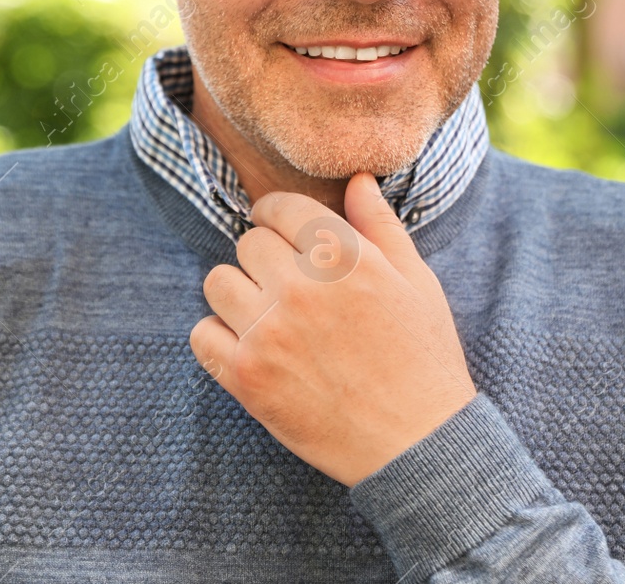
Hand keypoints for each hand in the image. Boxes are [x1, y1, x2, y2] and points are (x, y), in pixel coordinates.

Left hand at [189, 172, 476, 485]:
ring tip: (266, 314)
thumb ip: (381, 226)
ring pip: (217, 281)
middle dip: (265, 258)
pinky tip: (250, 347)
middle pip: (248, 243)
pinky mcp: (247, 376)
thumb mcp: (417, 282)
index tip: (278, 229)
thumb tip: (356, 180)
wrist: (419, 445)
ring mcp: (269, 332)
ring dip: (238, 293)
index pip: (280, 208)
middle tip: (285, 284)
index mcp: (343, 256)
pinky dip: (218, 337)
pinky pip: (201, 333)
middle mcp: (301, 287)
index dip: (277, 215)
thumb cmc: (423, 359)